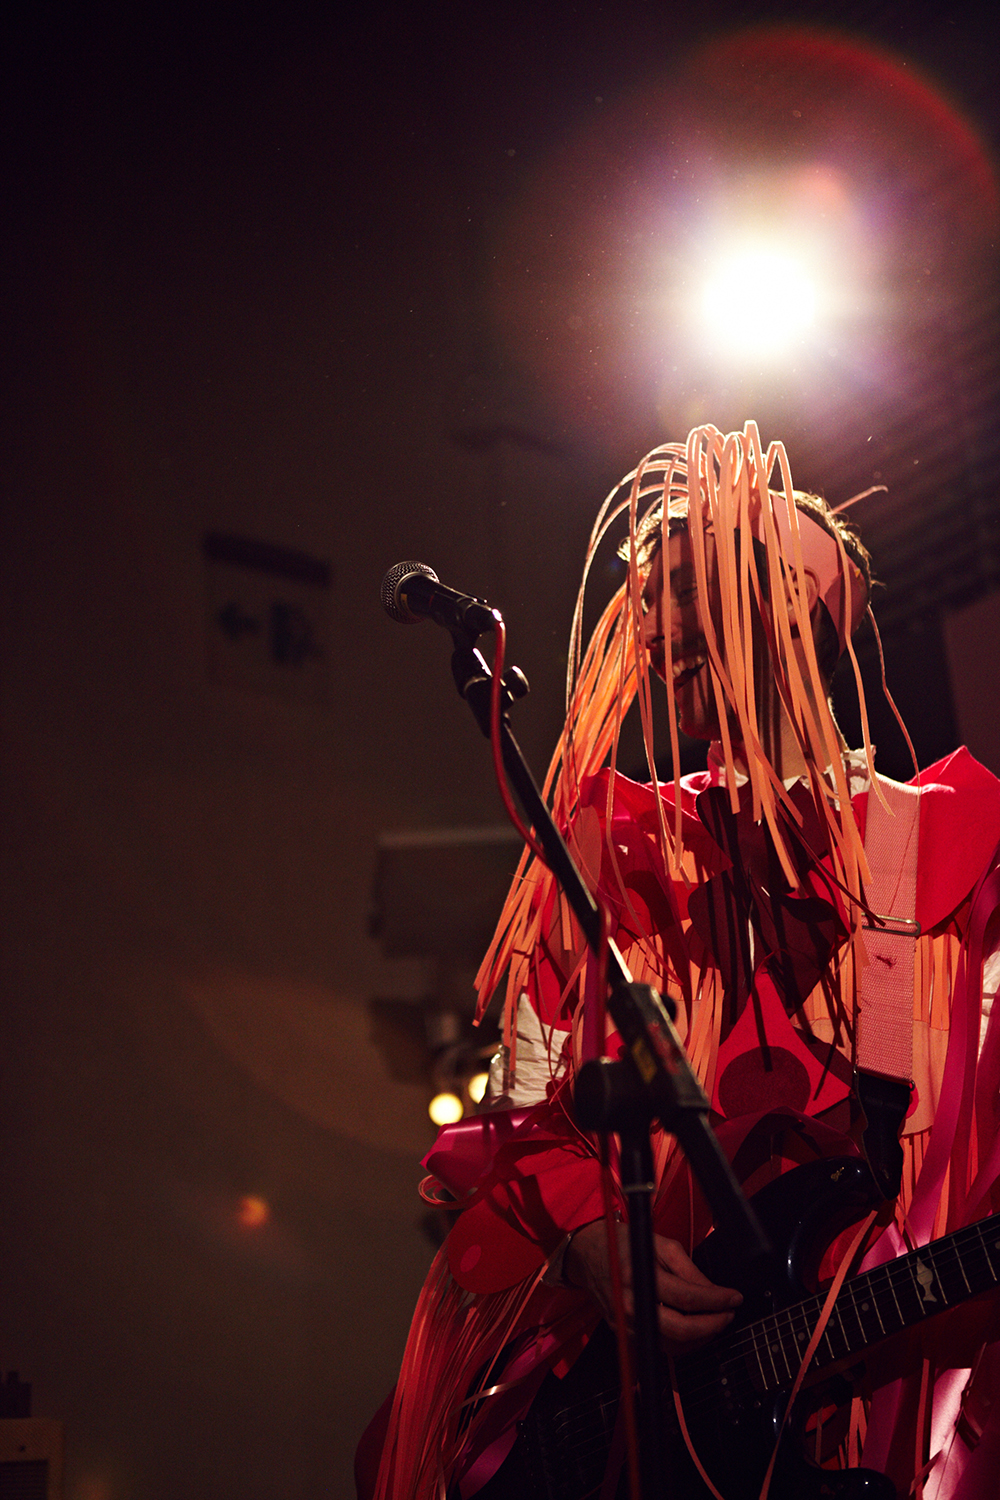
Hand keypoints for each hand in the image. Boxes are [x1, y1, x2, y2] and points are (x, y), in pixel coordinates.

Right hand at [562, 1218, 741, 1353]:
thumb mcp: (660, 1244)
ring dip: (700, 1337)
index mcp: (640, 1277)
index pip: (687, 1297)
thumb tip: (712, 1290)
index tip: (735, 1298)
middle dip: (713, 1325)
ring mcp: (627, 1324)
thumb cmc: (624, 1244)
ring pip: (673, 1346)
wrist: (588, 1255)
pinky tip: (693, 1327)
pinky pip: (660, 1346)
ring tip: (714, 1320)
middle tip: (728, 1314)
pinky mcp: (626, 1334)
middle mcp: (632, 1305)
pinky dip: (682, 1341)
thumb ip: (687, 1268)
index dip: (716, 1300)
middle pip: (682, 1330)